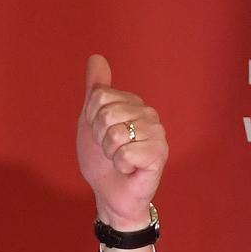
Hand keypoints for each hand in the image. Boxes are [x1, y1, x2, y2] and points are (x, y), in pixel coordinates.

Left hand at [75, 55, 166, 232]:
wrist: (110, 193)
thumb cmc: (103, 159)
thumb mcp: (91, 121)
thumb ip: (96, 89)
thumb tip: (96, 58)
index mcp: (132, 103)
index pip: (99, 96)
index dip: (91, 119)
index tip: (100, 134)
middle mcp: (148, 114)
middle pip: (107, 112)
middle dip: (100, 137)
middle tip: (110, 150)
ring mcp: (157, 133)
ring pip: (115, 133)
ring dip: (109, 152)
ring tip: (119, 159)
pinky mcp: (159, 153)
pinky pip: (125, 152)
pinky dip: (120, 165)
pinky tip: (129, 169)